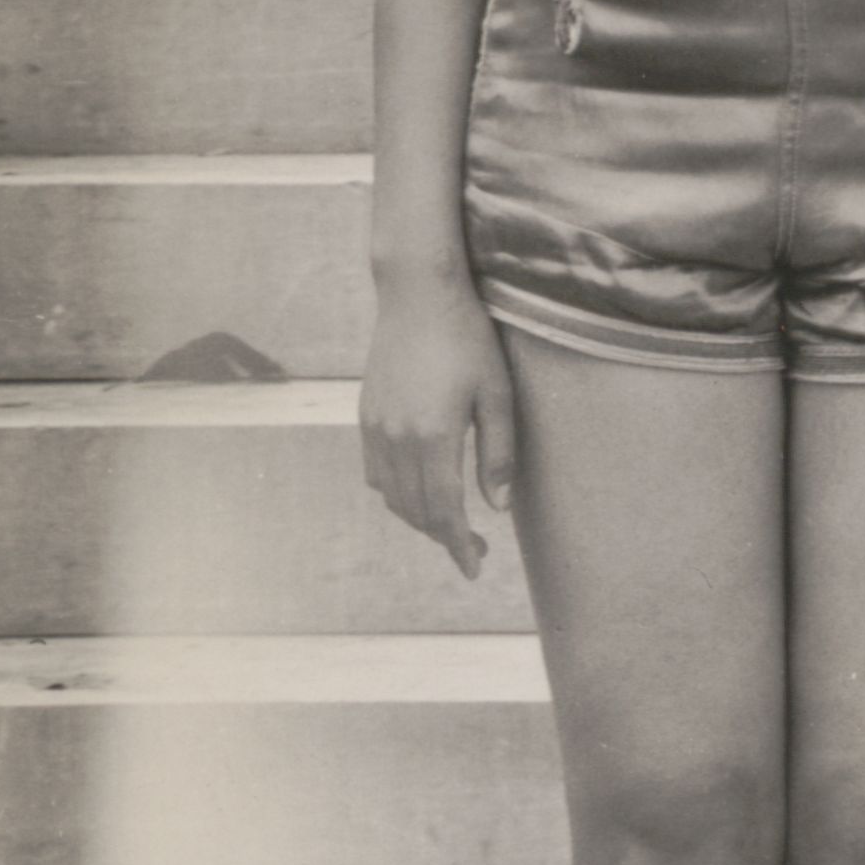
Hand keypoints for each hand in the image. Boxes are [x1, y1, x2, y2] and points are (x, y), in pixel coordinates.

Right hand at [356, 280, 516, 577]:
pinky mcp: (366, 416)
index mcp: (434, 437)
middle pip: (416, 511)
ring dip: (419, 518)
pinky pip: (375, 473)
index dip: (458, 546)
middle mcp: (397, 439)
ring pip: (391, 496)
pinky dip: (396, 494)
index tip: (474, 569)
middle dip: (443, 537)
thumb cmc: (469, 339)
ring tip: (452, 525)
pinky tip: (419, 493)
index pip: (444, 511)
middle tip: (475, 549)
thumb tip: (498, 509)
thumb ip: (498, 453)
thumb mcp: (499, 394)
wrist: (417, 295)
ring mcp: (375, 428)